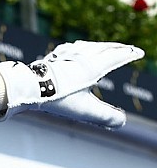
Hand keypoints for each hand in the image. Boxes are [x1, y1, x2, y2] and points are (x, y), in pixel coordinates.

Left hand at [0, 41, 143, 127]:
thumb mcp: (85, 110)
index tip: (139, 52)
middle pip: (103, 48)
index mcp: (93, 66)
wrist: (28, 86)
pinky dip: (79, 47)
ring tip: (103, 48)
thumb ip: (105, 116)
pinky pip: (70, 48)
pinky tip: (73, 49)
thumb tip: (121, 121)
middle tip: (126, 48)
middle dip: (117, 48)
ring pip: (87, 46)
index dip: (129, 54)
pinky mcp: (52, 58)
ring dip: (99, 46)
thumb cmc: (57, 97)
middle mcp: (81, 56)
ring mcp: (65, 55)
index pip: (116, 56)